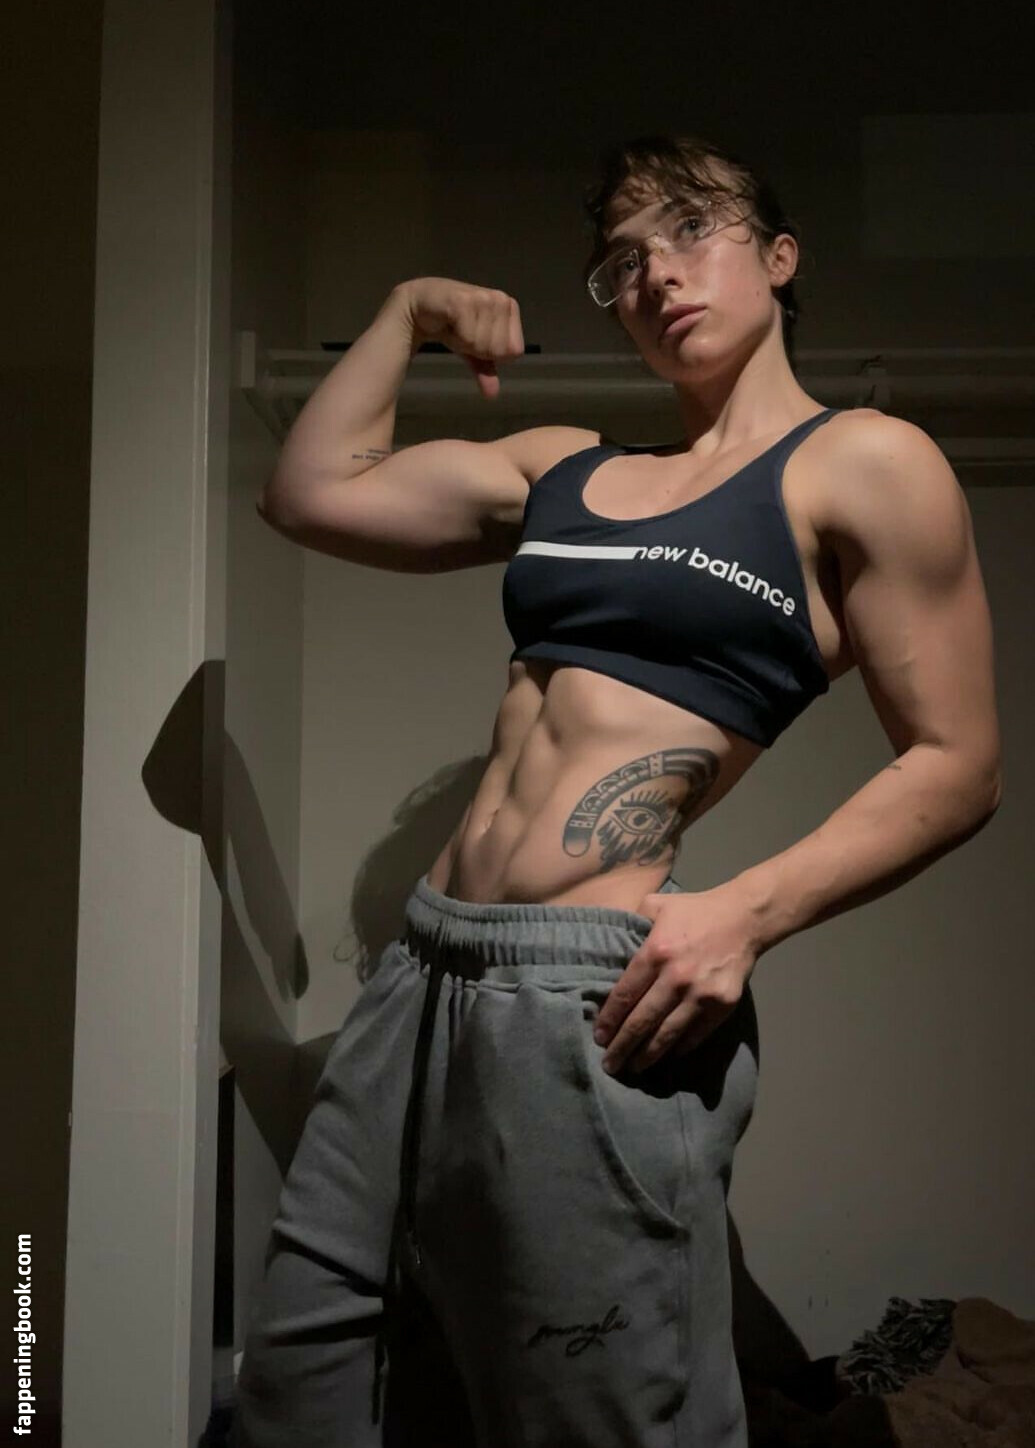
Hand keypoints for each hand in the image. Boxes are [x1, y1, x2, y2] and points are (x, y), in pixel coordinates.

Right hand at [396, 277, 524, 399]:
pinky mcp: (464, 300)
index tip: (475, 338)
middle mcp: (501, 299)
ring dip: (464, 343)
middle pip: (500, 350)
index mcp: (510, 308)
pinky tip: (448, 322)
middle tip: (462, 331)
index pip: (515, 352)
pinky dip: (455, 338)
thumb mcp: (472, 349)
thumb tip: (492, 395)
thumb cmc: (451, 324)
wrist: (419, 305)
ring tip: (455, 326)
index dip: (492, 354)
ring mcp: (484, 297)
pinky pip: (468, 338)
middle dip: (477, 349)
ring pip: (483, 345)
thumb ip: (485, 368)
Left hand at [593, 885, 759, 1074]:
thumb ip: (630, 923)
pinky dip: (679, 1048)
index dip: (609, 1020)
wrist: (745, 918)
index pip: (624, 995)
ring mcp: (701, 995)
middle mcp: (676, 977)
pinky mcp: (722, 1006)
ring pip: (667, 1034)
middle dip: (622, 1047)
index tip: (599, 1037)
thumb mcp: (655, 904)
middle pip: (641, 1021)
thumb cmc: (695, 910)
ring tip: (633, 1068)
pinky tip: (666, 1056)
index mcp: (655, 952)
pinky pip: (695, 1035)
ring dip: (647, 1055)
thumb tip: (609, 948)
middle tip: (610, 1064)